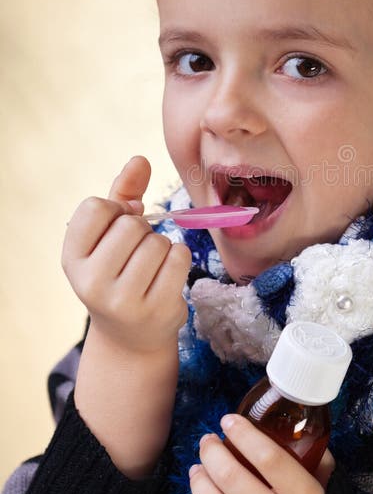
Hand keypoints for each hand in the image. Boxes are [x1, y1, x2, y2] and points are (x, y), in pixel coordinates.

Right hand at [61, 155, 190, 354]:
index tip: (119, 226)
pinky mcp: (155, 309)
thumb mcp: (110, 234)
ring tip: (152, 266)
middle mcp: (90, 282)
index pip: (95, 208)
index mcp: (72, 258)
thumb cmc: (121, 271)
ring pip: (159, 242)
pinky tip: (167, 274)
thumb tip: (140, 159)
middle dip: (143, 230)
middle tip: (137, 252)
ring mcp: (122, 300)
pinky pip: (180, 258)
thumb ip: (123, 193)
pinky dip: (180, 258)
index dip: (116, 209)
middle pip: (131, 225)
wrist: (132, 334)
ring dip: (163, 246)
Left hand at [183, 414, 335, 493]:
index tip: (228, 420)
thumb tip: (295, 431)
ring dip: (198, 480)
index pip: (268, 458)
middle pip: (231, 478)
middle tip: (207, 440)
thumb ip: (316, 459)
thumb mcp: (331, 487)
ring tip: (197, 467)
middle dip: (212, 452)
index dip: (244, 435)